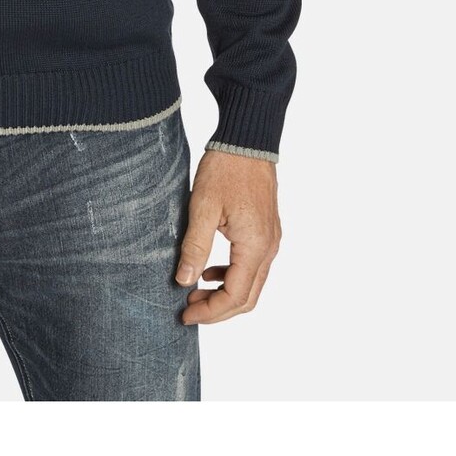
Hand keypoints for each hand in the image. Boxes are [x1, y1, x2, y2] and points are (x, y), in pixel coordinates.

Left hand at [174, 148, 281, 324]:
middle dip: (218, 309)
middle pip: (247, 297)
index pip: (235, 297)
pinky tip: (210, 271)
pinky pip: (253, 266)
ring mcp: (271, 240)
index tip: (185, 314)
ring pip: (252, 284)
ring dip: (225, 294)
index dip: (210, 312)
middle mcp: (269, 248)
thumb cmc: (225, 169)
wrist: (247, 140)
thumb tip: (184, 281)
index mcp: (255, 247)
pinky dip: (232, 276)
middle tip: (188, 310)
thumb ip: (195, 247)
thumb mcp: (203, 207)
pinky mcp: (267, 231)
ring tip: (195, 292)